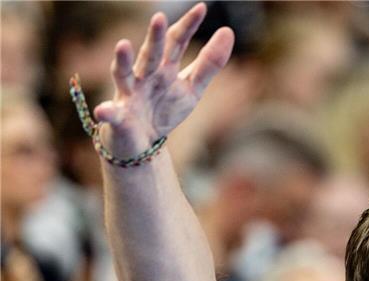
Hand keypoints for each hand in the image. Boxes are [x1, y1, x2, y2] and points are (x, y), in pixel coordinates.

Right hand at [93, 2, 233, 158]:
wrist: (141, 142)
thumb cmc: (166, 109)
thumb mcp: (193, 88)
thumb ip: (209, 63)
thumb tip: (228, 31)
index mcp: (165, 68)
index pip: (177, 42)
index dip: (188, 26)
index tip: (202, 7)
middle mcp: (144, 76)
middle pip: (151, 55)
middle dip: (155, 38)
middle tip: (160, 18)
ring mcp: (128, 94)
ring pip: (123, 75)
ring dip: (123, 61)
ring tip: (123, 45)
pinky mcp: (117, 118)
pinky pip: (111, 114)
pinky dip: (107, 112)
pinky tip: (103, 110)